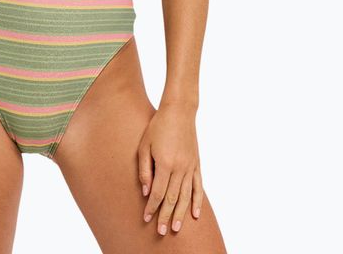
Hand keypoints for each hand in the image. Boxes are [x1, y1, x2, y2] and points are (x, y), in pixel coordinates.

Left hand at [137, 104, 202, 235]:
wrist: (179, 112)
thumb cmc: (158, 126)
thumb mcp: (144, 145)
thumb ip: (145, 169)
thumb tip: (146, 191)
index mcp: (165, 164)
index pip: (157, 193)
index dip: (151, 207)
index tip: (147, 218)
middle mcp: (179, 168)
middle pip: (171, 198)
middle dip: (165, 216)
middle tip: (161, 231)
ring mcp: (190, 167)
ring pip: (185, 196)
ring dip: (180, 213)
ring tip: (175, 228)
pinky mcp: (197, 164)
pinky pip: (198, 187)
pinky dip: (197, 202)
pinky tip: (195, 214)